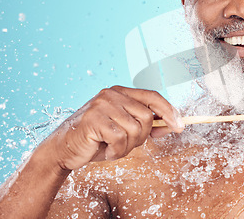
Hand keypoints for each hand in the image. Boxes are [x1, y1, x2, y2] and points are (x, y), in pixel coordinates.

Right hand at [43, 86, 184, 170]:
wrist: (63, 149)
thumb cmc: (96, 140)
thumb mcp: (124, 130)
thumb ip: (145, 125)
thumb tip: (172, 125)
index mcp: (121, 92)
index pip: (153, 96)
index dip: (169, 111)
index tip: (179, 126)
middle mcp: (112, 94)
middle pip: (146, 116)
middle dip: (141, 137)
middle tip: (124, 144)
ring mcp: (102, 104)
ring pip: (135, 129)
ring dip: (127, 147)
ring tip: (111, 147)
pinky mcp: (94, 119)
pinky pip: (120, 139)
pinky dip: (116, 151)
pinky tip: (105, 150)